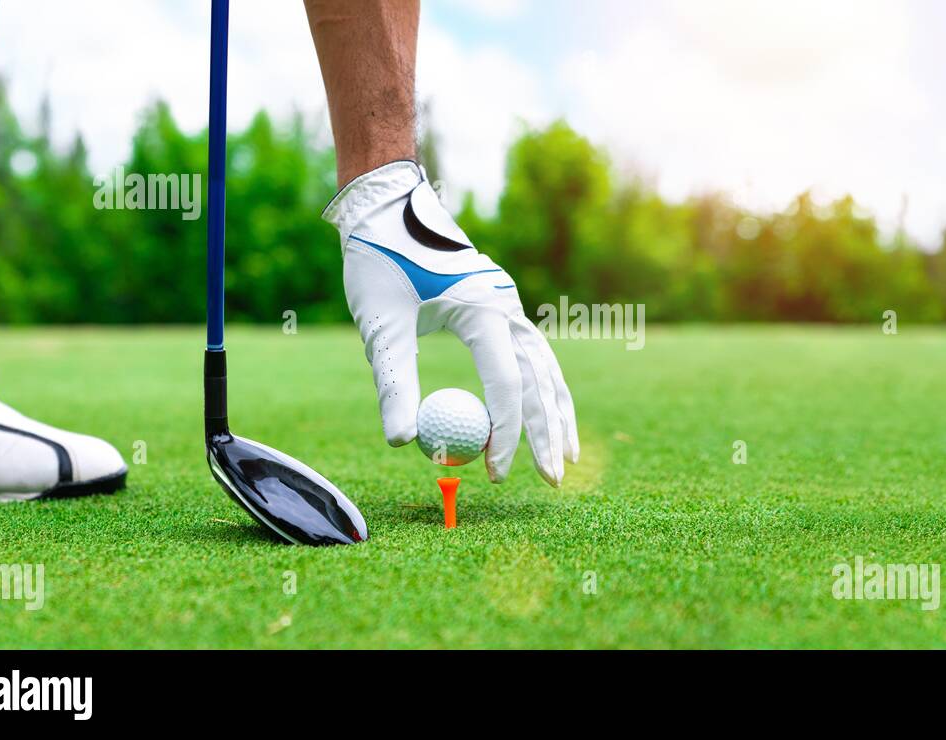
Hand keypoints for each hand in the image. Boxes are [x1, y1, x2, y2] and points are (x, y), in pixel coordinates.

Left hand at [322, 161, 577, 485]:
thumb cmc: (379, 258)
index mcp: (484, 308)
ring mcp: (509, 304)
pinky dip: (540, 390)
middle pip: (540, 381)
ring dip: (555, 415)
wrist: (385, 203)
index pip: (507, 385)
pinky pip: (531, 356)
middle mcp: (507, 306)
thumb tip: (402, 441)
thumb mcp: (381, 325)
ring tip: (565, 458)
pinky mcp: (500, 305)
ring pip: (545, 369)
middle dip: (547, 434)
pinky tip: (546, 417)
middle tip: (551, 481)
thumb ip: (393, 383)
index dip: (506, 435)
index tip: (495, 474)